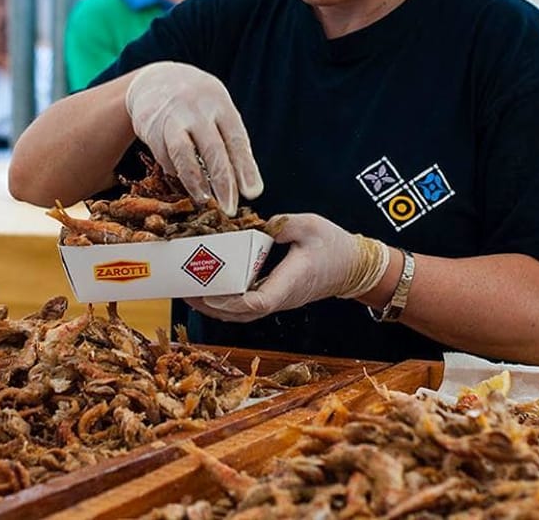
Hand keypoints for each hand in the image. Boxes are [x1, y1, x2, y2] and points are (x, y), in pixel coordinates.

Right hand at [125, 62, 262, 215]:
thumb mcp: (218, 111)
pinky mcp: (150, 126)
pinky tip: (182, 177)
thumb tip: (247, 186)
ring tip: (204, 199)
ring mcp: (171, 117)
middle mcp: (196, 109)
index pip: (236, 140)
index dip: (245, 168)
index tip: (252, 192)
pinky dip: (174, 170)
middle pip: (212, 149)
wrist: (155, 79)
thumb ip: (230, 142)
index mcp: (220, 105)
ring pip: (183, 153)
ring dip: (194, 181)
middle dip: (223, 183)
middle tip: (230, 208)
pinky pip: (163, 155)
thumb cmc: (197, 103)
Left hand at [186, 214, 389, 321]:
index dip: (230, 300)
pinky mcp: (273, 298)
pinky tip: (207, 291)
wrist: (353, 267)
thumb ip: (281, 223)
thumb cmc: (334, 245)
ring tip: (188, 292)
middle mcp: (280, 298)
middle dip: (209, 305)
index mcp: (289, 282)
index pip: (257, 302)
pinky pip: (244, 308)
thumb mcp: (309, 225)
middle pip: (239, 313)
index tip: (209, 290)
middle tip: (184, 289)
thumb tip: (252, 224)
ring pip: (239, 315)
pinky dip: (223, 303)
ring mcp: (276, 301)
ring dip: (212, 307)